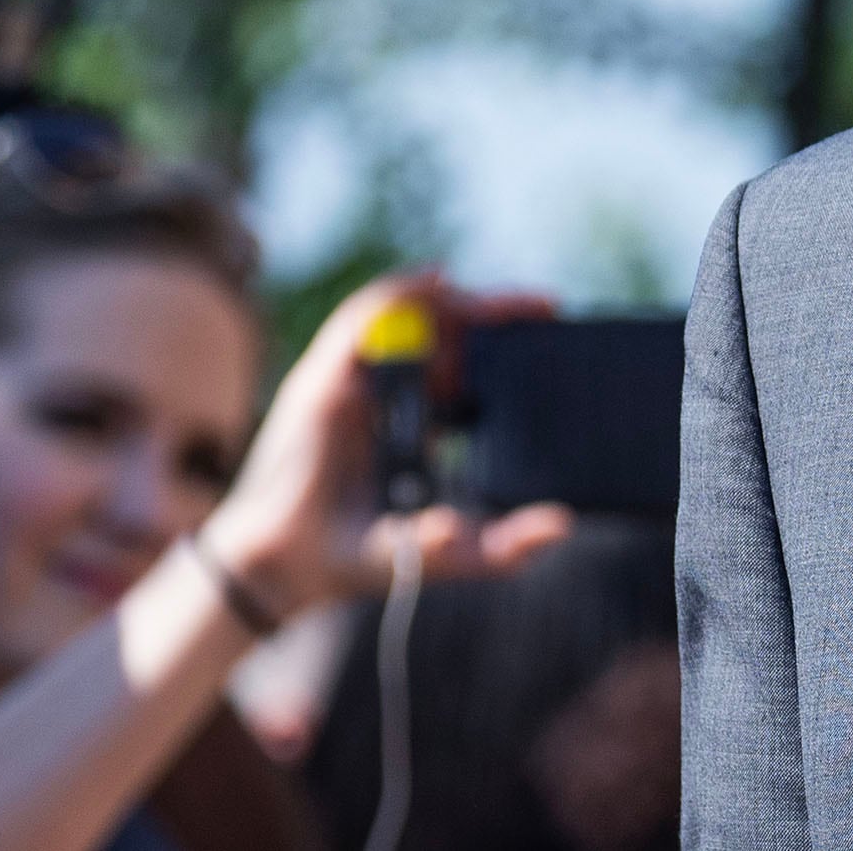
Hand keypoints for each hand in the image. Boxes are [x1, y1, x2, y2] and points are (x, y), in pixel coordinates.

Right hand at [196, 272, 571, 618]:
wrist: (291, 570)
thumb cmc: (360, 559)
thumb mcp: (447, 552)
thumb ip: (502, 548)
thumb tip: (561, 527)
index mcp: (420, 423)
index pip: (468, 366)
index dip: (507, 345)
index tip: (552, 332)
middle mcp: (389, 396)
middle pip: (446, 332)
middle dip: (495, 314)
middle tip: (545, 310)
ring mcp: (356, 383)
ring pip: (409, 316)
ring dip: (459, 301)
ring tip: (508, 305)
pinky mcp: (325, 377)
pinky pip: (363, 318)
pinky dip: (401, 293)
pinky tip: (439, 282)